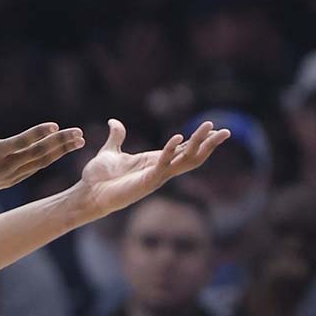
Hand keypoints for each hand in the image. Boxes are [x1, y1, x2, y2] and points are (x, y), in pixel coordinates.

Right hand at [0, 98, 84, 203]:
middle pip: (38, 154)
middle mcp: (5, 167)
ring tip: (78, 141)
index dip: (38, 133)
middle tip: (78, 133)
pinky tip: (60, 151)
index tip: (55, 125)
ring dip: (60, 152)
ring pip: (40, 163)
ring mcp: (10, 177)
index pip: (21, 143)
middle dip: (60, 143)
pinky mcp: (10, 182)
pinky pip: (34, 169)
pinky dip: (49, 159)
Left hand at [70, 119, 229, 218]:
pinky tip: (177, 138)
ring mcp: (155, 178)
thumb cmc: (99, 177)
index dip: (199, 140)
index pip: (183, 150)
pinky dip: (169, 152)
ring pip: (184, 161)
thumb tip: (114, 122)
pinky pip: (162, 166)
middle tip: (227, 131)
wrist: (88, 194)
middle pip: (192, 156)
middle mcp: (159, 170)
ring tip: (211, 130)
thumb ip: (116, 137)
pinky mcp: (146, 183)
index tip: (214, 128)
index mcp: (154, 161)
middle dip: (209, 144)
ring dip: (198, 145)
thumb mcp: (110, 151)